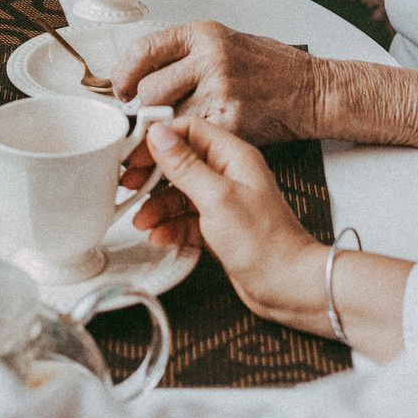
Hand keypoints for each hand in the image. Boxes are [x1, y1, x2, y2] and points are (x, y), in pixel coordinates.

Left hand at [115, 21, 319, 145]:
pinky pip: (193, 140)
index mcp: (204, 34)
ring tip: (166, 138)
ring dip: (162, 135)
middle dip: (143, 112)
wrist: (313, 90)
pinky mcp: (232, 123)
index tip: (122, 89)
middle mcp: (211, 59)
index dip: (124, 74)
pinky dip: (187, 148)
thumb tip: (142, 75)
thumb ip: (186, 55)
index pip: (144, 50)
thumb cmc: (272, 67)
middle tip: (144, 121)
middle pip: (150, 91)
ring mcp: (222, 92)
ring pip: (167, 121)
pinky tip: (192, 147)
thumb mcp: (225, 42)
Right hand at [132, 117, 324, 329]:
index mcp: (234, 157)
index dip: (159, 139)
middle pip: (181, 162)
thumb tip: (159, 134)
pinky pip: (186, 220)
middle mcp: (229, 175)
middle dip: (152, 175)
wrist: (288, 286)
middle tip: (130, 185)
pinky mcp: (219, 228)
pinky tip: (160, 236)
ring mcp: (224, 203)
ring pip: (180, 194)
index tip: (133, 152)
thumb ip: (185, 165)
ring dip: (157, 206)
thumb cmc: (266, 243)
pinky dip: (170, 226)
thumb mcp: (217, 198)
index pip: (189, 130)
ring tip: (142, 220)